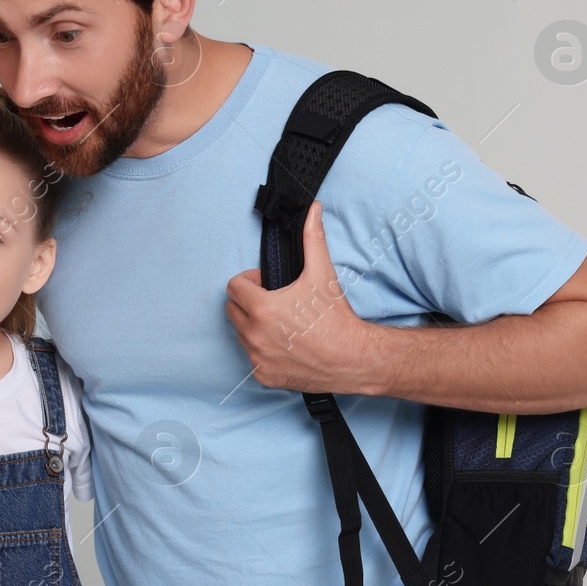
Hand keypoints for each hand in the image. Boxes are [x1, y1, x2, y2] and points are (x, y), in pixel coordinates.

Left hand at [225, 200, 374, 393]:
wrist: (353, 358)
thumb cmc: (336, 318)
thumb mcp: (322, 274)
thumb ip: (312, 239)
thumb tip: (312, 210)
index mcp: (262, 308)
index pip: (234, 287)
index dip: (250, 281)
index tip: (267, 284)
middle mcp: (253, 335)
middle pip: (232, 309)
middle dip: (248, 301)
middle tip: (274, 301)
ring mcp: (257, 358)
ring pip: (240, 333)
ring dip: (253, 325)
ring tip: (282, 322)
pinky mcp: (264, 376)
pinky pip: (252, 358)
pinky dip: (263, 350)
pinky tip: (285, 344)